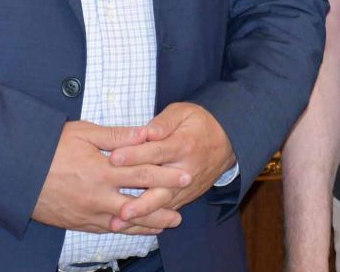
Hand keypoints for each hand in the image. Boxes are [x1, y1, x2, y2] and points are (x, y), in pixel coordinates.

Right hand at [31, 121, 190, 234]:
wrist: (16, 172)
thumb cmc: (48, 147)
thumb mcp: (83, 133)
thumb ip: (116, 136)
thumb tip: (144, 133)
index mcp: (102, 170)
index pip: (142, 173)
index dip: (165, 175)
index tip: (184, 175)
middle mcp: (98, 195)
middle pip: (139, 202)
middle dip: (163, 204)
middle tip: (183, 207)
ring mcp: (88, 212)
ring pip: (125, 221)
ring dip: (149, 223)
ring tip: (168, 224)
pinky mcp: (78, 222)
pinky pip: (107, 229)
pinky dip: (125, 230)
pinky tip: (136, 229)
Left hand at [108, 102, 234, 227]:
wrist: (226, 141)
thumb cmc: (198, 123)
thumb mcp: (183, 113)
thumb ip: (163, 122)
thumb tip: (146, 131)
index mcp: (183, 145)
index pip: (157, 152)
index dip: (135, 155)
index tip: (113, 158)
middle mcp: (185, 170)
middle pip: (161, 188)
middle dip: (140, 200)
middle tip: (119, 208)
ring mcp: (186, 187)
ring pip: (162, 204)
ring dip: (141, 215)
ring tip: (119, 222)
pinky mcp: (185, 197)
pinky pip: (166, 211)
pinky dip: (148, 220)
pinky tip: (130, 226)